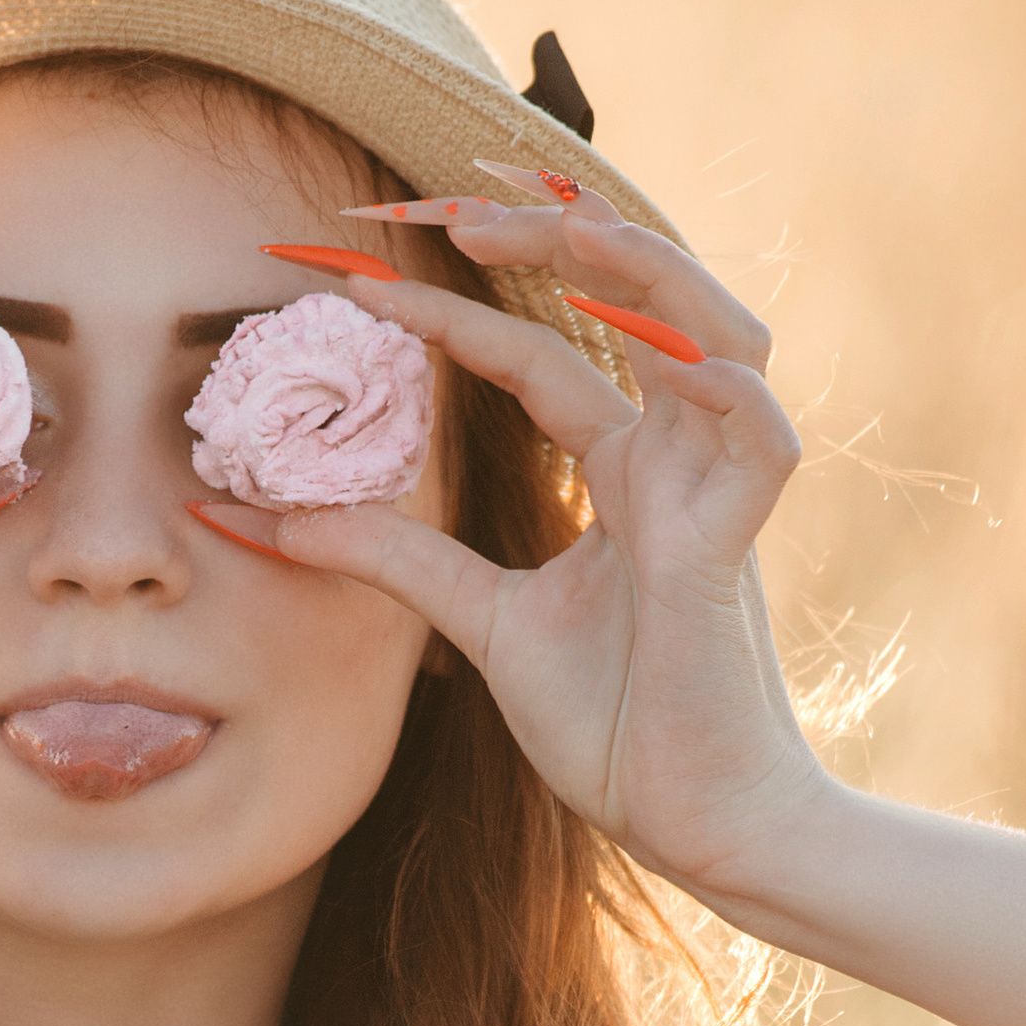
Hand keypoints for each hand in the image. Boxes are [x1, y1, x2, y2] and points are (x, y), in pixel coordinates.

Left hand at [276, 179, 829, 904]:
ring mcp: (711, 498)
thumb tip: (266, 519)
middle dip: (552, 238)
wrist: (694, 825)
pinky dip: (726, 392)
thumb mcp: (478, 623)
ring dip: (646, 273)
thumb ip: (393, 560)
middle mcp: (672, 464)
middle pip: (634, 305)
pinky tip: (671, 358)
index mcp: (621, 471)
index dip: (449, 306)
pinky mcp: (732, 554)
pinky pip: (759, 442)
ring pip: (720, 338)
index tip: (349, 275)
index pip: (531, 354)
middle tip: (446, 201)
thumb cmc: (613, 725)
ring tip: (557, 225)